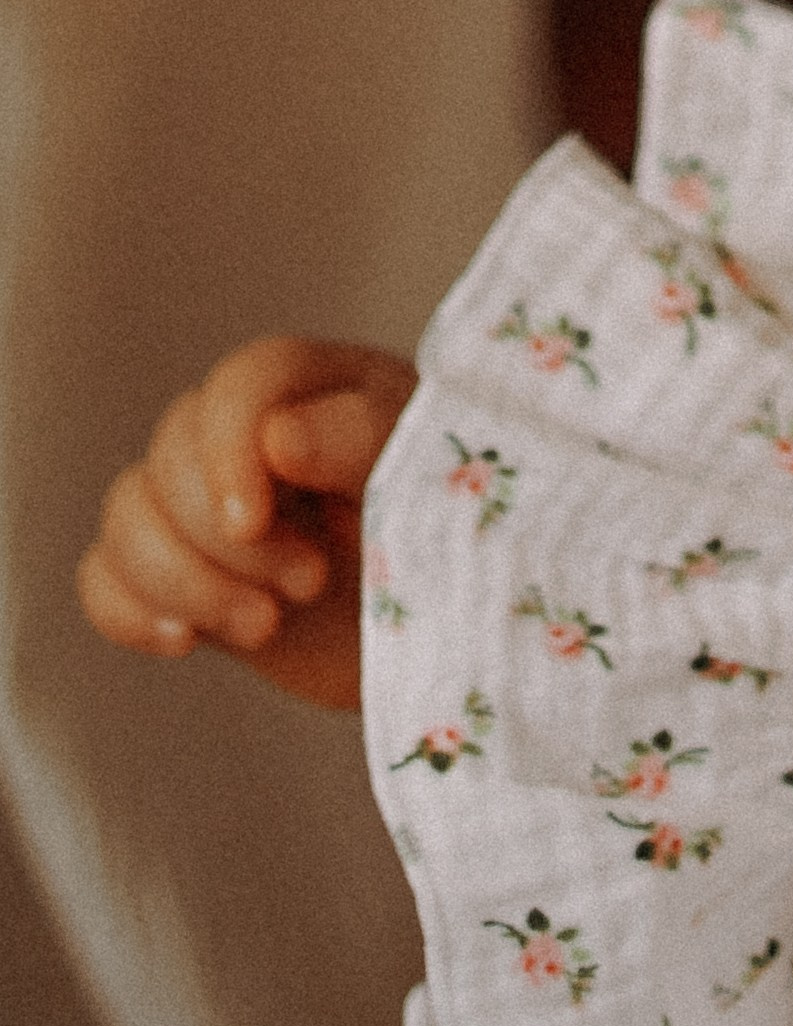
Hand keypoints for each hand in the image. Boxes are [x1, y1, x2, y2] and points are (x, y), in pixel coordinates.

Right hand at [78, 337, 417, 713]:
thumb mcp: (425, 477)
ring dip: (180, 580)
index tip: (252, 521)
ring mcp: (204, 504)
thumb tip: (277, 438)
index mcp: (319, 388)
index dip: (228, 448)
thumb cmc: (456, 532)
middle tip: (309, 585)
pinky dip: (127, 610)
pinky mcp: (181, 573)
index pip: (242, 381)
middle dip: (225, 538)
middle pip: (172, 452)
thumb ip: (362, 444)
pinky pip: (103, 576)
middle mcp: (246, 434)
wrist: (454, 628)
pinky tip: (184, 643)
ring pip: (127, 511)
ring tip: (265, 625)